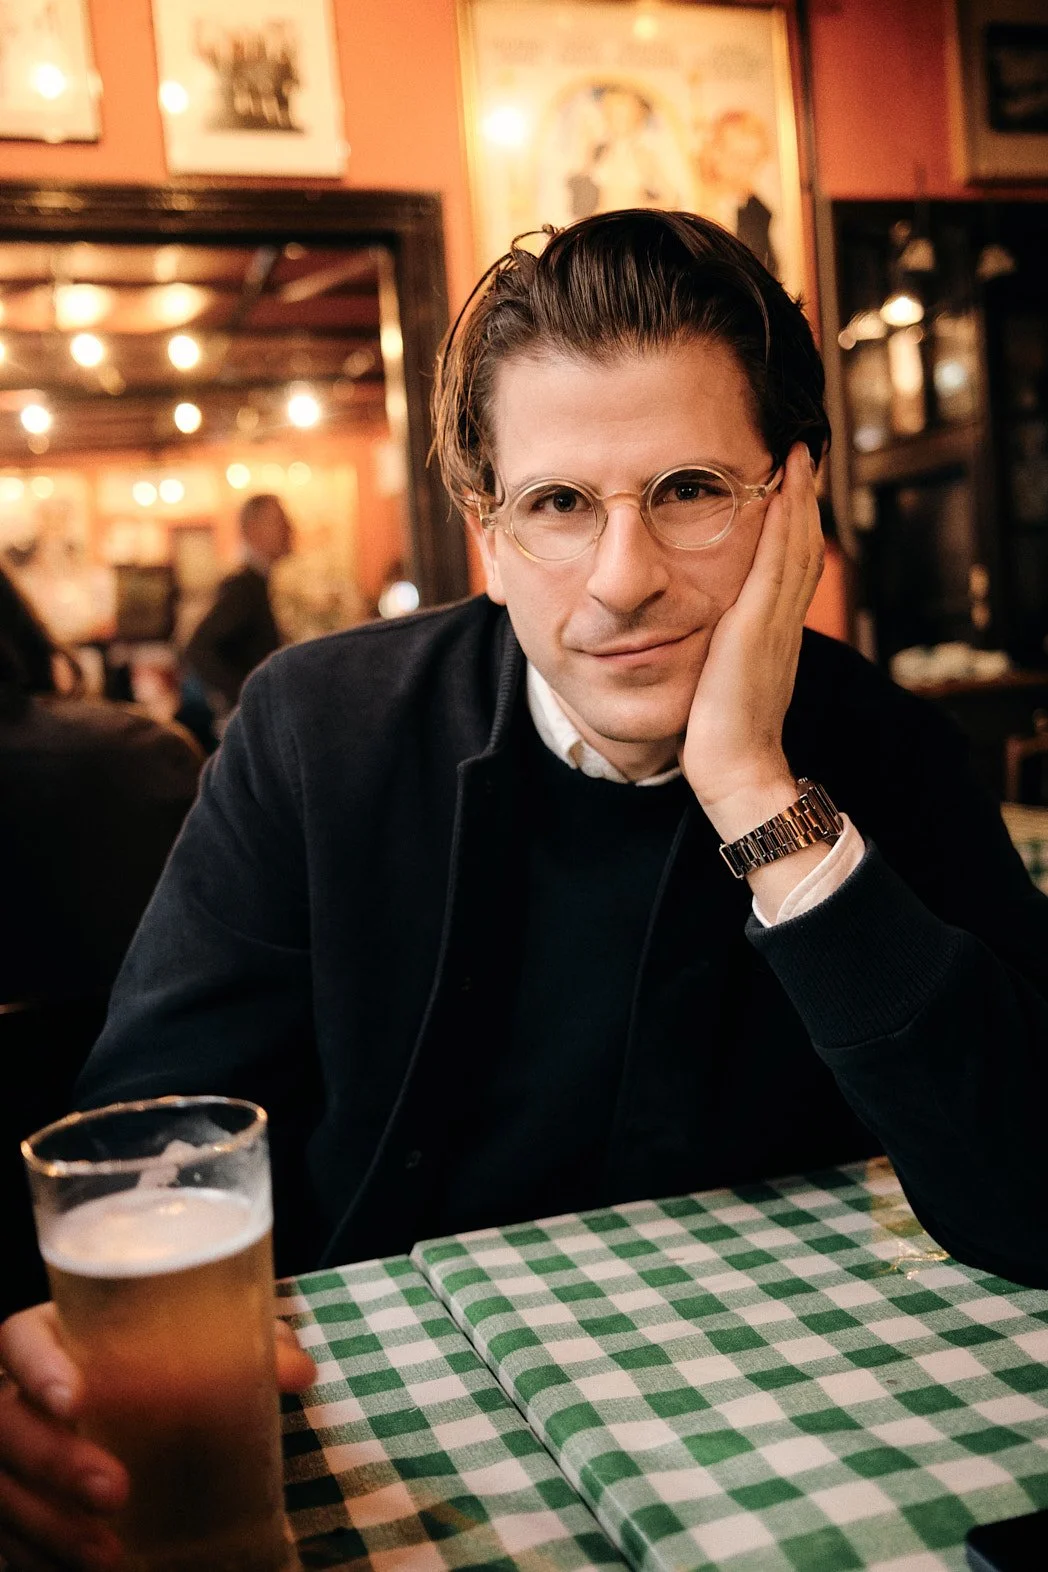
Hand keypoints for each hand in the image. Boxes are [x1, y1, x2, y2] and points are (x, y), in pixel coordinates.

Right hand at [0, 1304, 315, 1571]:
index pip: (20, 1339)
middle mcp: (23, 1393)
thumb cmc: (167, 1358)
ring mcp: (12, 1454)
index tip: (75, 1401)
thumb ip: (247, 1346)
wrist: (150, 1403)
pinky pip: (8, 1537)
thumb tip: (297, 1371)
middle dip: (53, 1463)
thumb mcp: (206, 1342)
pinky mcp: (18, 1503)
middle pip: (6, 1424)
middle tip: (114, 1491)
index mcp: (58, 1335)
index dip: (37, 1367)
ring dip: (48, 1527)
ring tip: (107, 1557)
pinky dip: (38, 1559)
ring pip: (3, 1490)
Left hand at [680, 442, 823, 841]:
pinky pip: (776, 561)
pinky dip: (784, 522)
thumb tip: (700, 647)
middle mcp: (782, 626)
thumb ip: (719, 661)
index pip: (786, 570)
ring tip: (796, 455)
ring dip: (798, 497)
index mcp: (773, 639)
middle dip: (801, 499)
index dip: (791, 527)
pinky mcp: (759, 627)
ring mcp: (776, 625)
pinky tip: (780, 488)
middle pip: (799, 548)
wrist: (735, 774)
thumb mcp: (719, 689)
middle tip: (801, 453)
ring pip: (795, 547)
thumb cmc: (718, 743)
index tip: (786, 488)